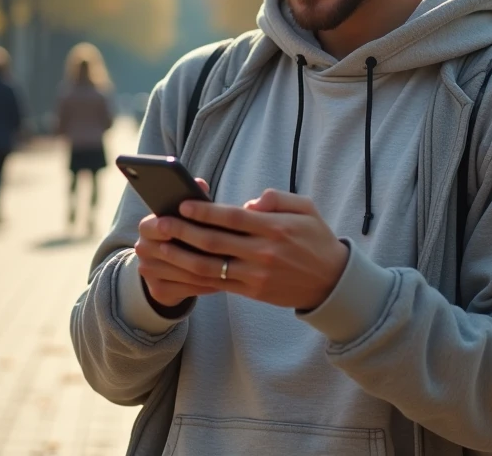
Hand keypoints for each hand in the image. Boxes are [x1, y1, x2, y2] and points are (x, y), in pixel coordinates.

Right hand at [134, 178, 222, 307]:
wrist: (164, 268)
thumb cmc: (183, 234)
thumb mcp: (186, 215)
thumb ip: (195, 198)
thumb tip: (201, 184)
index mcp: (147, 226)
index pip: (159, 224)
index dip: (180, 227)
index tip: (202, 228)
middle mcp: (143, 248)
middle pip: (175, 251)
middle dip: (203, 250)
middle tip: (232, 249)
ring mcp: (148, 271)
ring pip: (186, 271)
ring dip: (212, 269)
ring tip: (236, 265)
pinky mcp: (158, 290)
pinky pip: (188, 288)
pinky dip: (209, 284)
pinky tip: (227, 280)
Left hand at [155, 189, 349, 310]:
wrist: (332, 282)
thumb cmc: (316, 239)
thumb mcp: (306, 208)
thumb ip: (278, 198)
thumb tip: (250, 203)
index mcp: (275, 228)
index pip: (232, 218)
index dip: (205, 212)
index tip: (183, 205)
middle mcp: (263, 252)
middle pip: (214, 242)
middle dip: (183, 232)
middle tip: (159, 223)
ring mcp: (256, 275)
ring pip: (211, 267)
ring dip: (181, 257)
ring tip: (161, 247)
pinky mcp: (253, 292)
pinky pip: (219, 284)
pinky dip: (195, 277)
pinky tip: (179, 268)